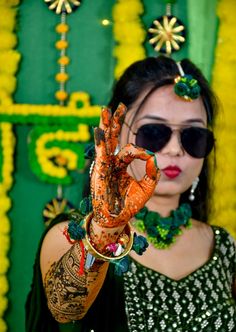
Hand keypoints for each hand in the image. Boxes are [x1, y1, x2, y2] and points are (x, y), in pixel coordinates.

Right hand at [91, 103, 159, 227]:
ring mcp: (104, 166)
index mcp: (121, 165)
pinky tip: (100, 130)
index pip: (130, 149)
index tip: (149, 158)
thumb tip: (154, 157)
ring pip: (104, 141)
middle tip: (120, 106)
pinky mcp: (99, 171)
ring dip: (105, 125)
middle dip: (116, 122)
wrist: (118, 219)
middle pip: (112, 138)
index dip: (142, 151)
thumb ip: (153, 172)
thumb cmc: (130, 205)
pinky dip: (100, 141)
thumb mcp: (148, 187)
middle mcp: (111, 163)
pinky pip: (100, 154)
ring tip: (105, 109)